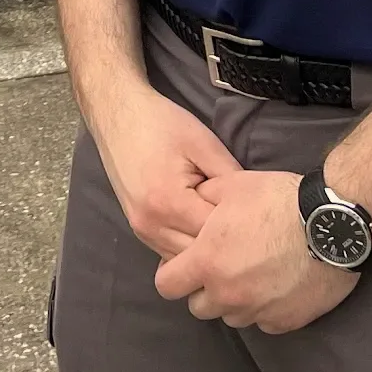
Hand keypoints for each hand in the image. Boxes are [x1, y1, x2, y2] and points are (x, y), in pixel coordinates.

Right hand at [89, 85, 242, 256]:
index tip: (254, 218)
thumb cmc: (160, 122)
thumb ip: (231, 178)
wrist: (117, 111)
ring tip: (225, 229)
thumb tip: (254, 209)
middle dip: (224, 245)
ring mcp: (141, 230)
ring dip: (205, 250)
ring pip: (185, 260)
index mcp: (169, 203)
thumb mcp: (203, 143)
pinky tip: (202, 229)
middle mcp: (151, 225)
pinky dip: (188, 247)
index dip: (239, 228)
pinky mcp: (138, 228)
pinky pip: (170, 251)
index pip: (217, 237)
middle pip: (200, 256)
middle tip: (245, 226)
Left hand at [152, 170, 358, 332]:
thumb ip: (202, 199)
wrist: (331, 223)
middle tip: (219, 266)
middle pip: (199, 307)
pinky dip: (263, 309)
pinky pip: (263, 323)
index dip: (171, 274)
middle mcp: (229, 294)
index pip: (167, 286)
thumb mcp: (231, 185)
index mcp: (208, 262)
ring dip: (233, 300)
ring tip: (249, 273)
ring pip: (231, 317)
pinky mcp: (287, 322)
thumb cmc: (278, 200)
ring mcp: (259, 311)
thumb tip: (192, 201)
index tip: (183, 263)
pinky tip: (274, 284)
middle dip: (203, 289)